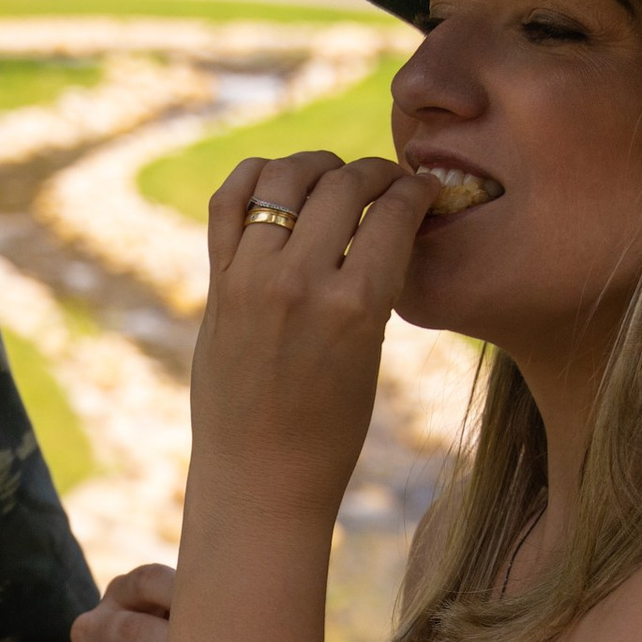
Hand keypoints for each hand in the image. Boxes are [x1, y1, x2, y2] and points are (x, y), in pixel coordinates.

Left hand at [193, 149, 437, 521]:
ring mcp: (250, 278)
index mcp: (354, 306)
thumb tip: (384, 219)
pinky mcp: (218, 284)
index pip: (393, 211)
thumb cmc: (331, 428)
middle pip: (342, 185)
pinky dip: (254, 177)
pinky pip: (228, 202)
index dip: (416, 190)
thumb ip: (373, 282)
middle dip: (375, 172)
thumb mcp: (372, 351)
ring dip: (317, 166)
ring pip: (284, 179)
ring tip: (334, 178)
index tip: (423, 188)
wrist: (260, 475)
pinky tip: (277, 180)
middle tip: (386, 181)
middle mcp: (298, 282)